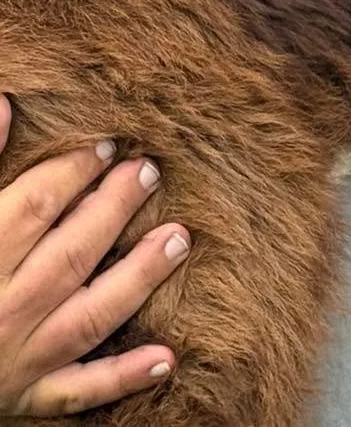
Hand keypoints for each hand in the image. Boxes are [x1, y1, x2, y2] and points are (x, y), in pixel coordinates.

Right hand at [0, 95, 189, 417]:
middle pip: (72, 252)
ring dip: (139, 278)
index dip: (75, 170)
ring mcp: (17, 359)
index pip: (37, 205)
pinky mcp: (25, 398)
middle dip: (116, 208)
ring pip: (89, 316)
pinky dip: (123, 377)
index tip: (109, 146)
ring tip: (180, 239)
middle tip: (152, 172)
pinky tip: (168, 357)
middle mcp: (2, 310)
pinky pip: (79, 390)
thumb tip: (4, 106)